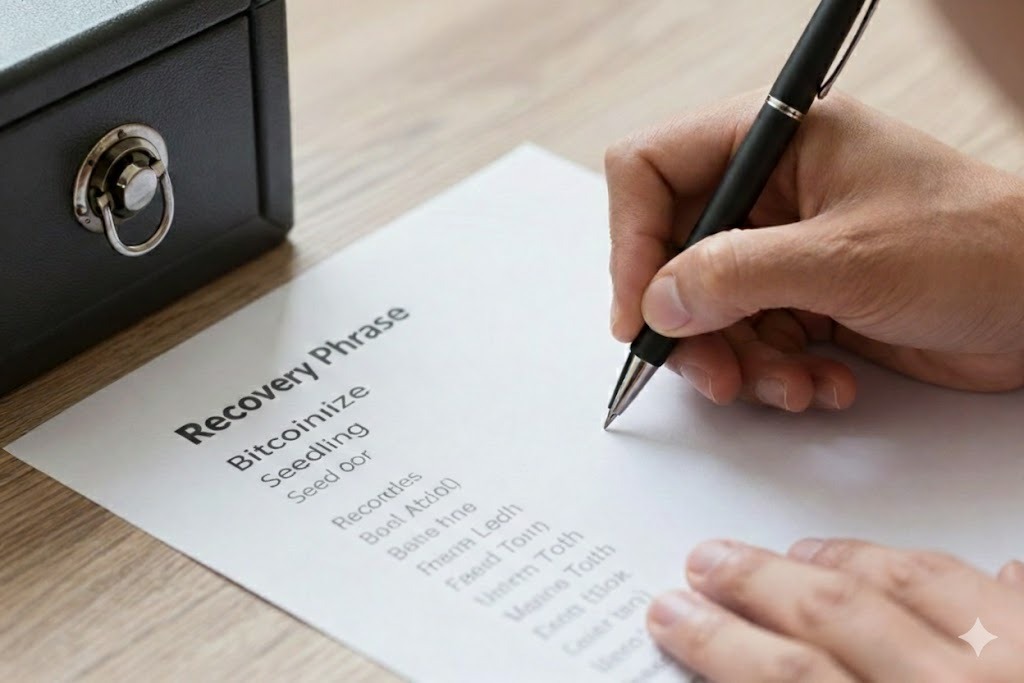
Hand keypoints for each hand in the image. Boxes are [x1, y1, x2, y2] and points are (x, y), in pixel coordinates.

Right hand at [606, 92, 1023, 410]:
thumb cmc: (978, 247)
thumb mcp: (847, 259)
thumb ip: (737, 275)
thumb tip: (656, 301)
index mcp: (773, 140)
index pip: (650, 170)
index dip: (631, 241)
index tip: (638, 312)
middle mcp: (769, 191)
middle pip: (670, 255)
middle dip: (690, 325)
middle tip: (714, 375)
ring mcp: (784, 247)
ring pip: (706, 310)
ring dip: (738, 362)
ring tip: (791, 387)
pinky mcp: (803, 297)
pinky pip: (749, 340)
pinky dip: (775, 373)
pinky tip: (825, 383)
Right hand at [648, 539, 1023, 680]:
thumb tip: (788, 680)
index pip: (793, 680)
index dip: (719, 644)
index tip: (674, 614)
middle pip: (838, 616)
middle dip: (757, 584)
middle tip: (708, 560)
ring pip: (920, 581)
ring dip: (844, 560)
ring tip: (795, 552)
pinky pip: (1014, 587)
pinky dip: (972, 573)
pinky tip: (943, 565)